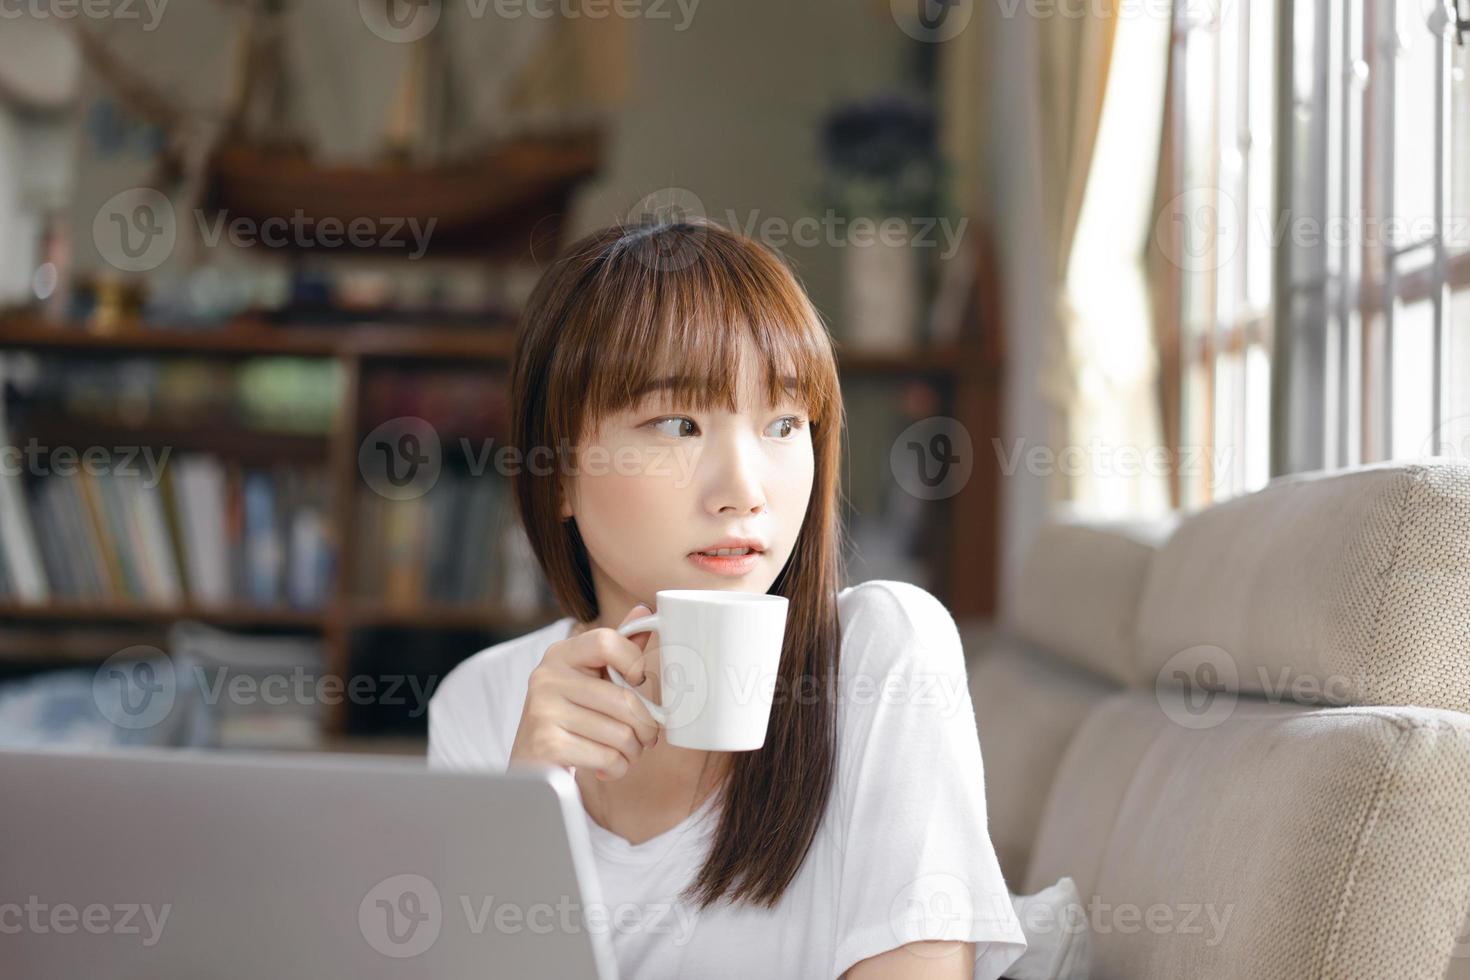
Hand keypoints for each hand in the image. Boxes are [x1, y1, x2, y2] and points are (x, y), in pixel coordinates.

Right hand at [508, 604, 661, 780]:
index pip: (608, 641)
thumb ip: (619, 647)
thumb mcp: (590, 679)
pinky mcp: (547, 746)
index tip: (636, 683)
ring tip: (621, 752)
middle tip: (644, 737)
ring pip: (622, 734)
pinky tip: (605, 767)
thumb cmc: (571, 720)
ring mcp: (543, 711)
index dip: (634, 663)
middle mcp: (547, 677)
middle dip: (646, 727)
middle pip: (625, 699)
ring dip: (633, 752)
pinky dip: (617, 769)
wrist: (532, 769)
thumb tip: (646, 610)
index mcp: (560, 654)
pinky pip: (609, 758)